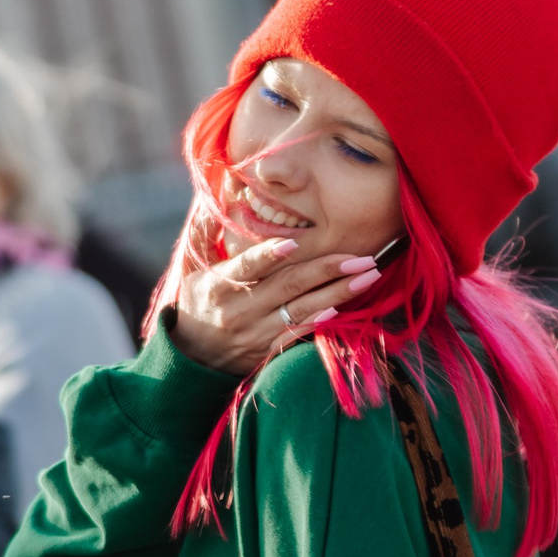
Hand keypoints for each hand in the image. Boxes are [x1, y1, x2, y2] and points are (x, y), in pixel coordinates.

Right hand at [164, 223, 382, 375]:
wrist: (190, 359)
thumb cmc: (194, 303)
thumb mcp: (190, 268)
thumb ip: (202, 231)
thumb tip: (214, 197)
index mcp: (219, 285)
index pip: (248, 267)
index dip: (270, 255)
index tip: (295, 242)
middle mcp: (239, 310)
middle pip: (288, 286)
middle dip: (327, 269)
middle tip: (362, 256)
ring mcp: (255, 332)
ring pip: (301, 311)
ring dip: (338, 293)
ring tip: (368, 277)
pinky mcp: (265, 351)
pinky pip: (297, 336)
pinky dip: (319, 323)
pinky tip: (342, 310)